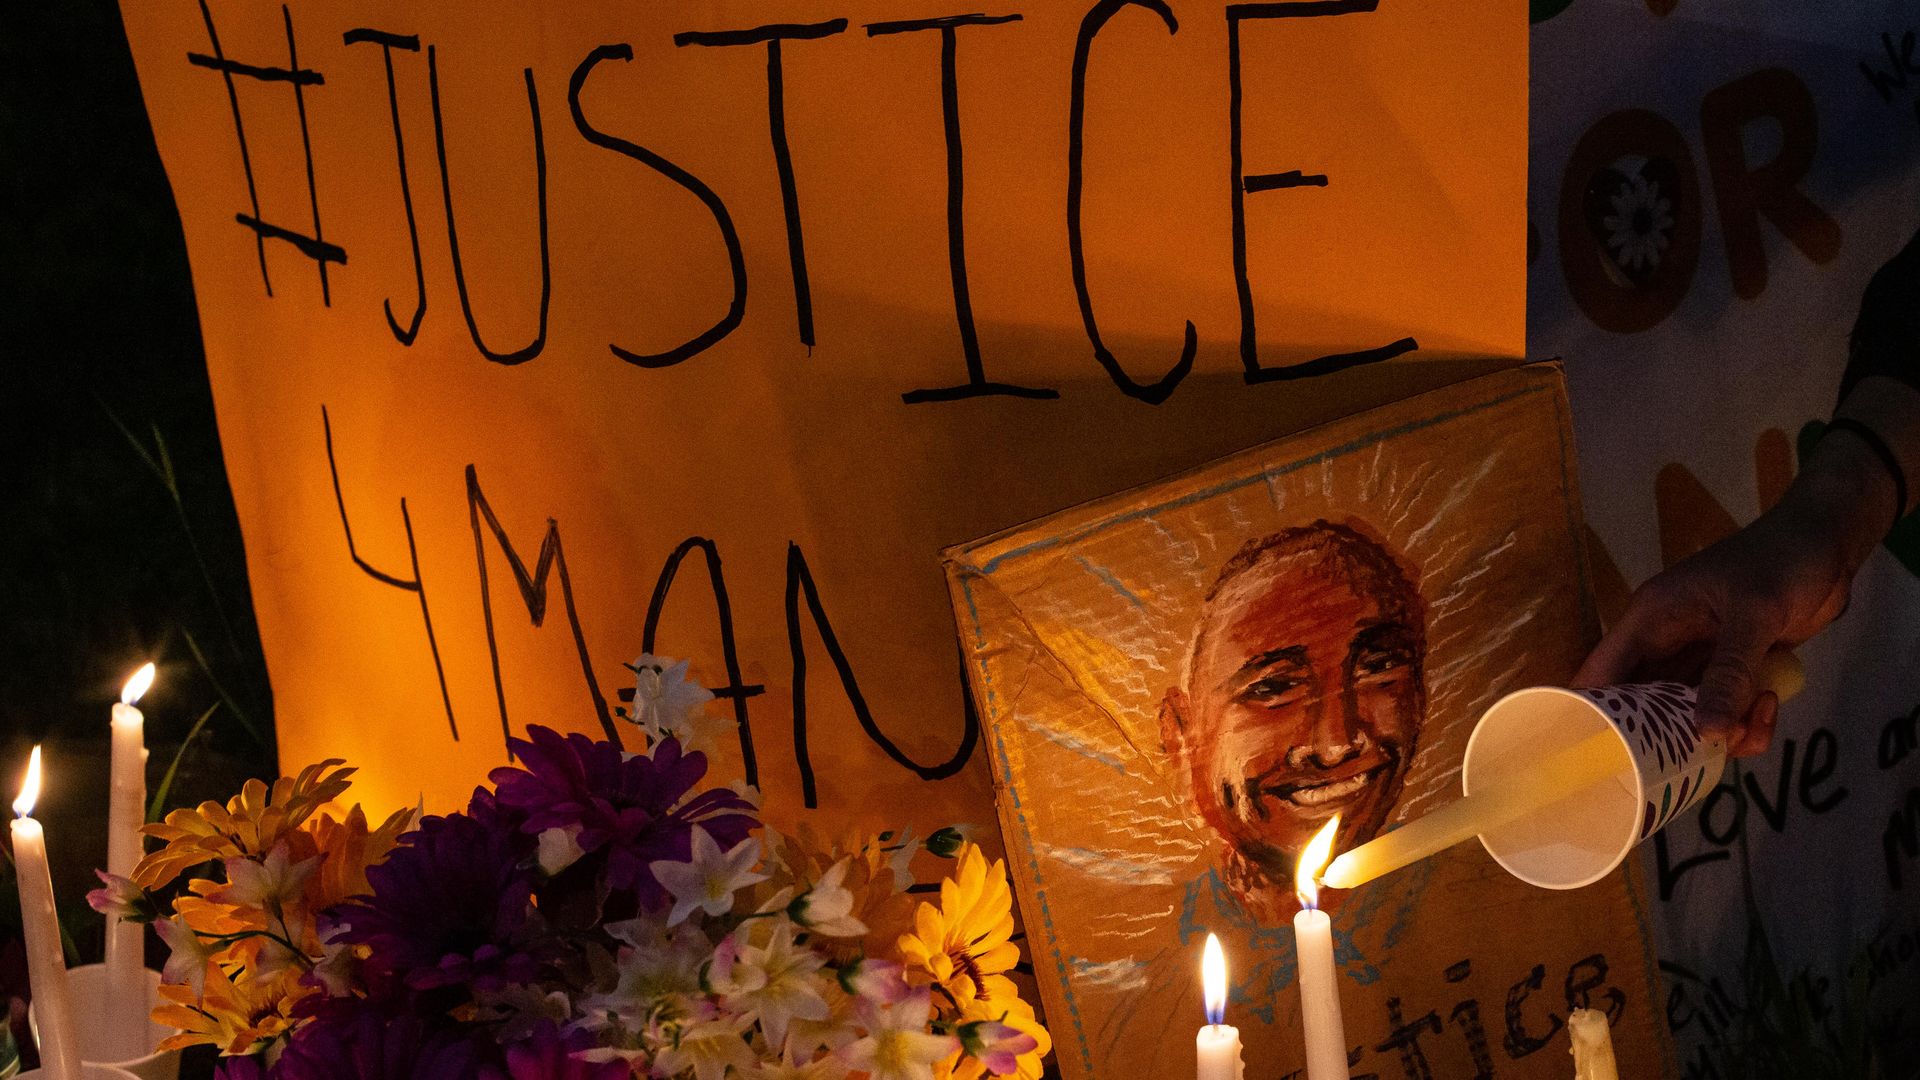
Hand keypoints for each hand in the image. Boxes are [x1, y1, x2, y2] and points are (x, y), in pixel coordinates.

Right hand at [1575, 428, 1898, 756]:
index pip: (1603, 672)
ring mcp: (1697, 657)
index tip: (1598, 759)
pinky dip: (1744, 720)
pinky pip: (1723, 709)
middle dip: (1670, 734)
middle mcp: (1665, 641)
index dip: (1592, 714)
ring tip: (1750, 725)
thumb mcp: (1754, 615)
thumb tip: (1707, 733)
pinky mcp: (1729, 668)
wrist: (1828, 543)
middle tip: (1696, 758)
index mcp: (1650, 618)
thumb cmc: (1781, 563)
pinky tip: (1769, 704)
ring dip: (1718, 730)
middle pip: (1643, 704)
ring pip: (1687, 713)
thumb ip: (1729, 674)